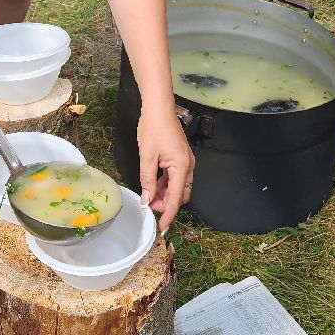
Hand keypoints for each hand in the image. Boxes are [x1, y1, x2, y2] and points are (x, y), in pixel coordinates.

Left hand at [137, 108, 193, 232]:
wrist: (159, 108)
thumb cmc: (153, 128)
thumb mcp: (147, 157)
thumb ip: (148, 181)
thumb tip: (147, 200)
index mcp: (182, 167)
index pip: (176, 198)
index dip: (169, 214)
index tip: (162, 227)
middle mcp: (188, 166)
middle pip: (181, 194)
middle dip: (167, 203)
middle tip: (149, 205)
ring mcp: (186, 161)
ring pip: (179, 186)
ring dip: (166, 194)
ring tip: (149, 195)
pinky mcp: (181, 157)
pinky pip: (176, 177)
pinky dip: (166, 184)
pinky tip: (154, 184)